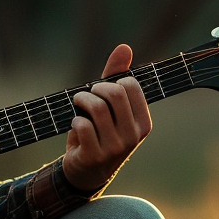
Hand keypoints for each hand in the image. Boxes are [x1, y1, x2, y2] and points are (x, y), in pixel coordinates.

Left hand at [63, 44, 151, 193]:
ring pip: (96, 108)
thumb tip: (124, 47)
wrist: (86, 171)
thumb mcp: (111, 106)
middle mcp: (133, 136)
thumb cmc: (100, 132)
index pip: (130, 85)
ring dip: (81, 100)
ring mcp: (114, 148)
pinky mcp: (94, 155)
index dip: (111, 83)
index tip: (103, 91)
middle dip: (94, 89)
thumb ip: (116, 76)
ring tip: (78, 104)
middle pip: (113, 93)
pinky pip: (82, 125)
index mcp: (143, 123)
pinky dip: (74, 120)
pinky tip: (76, 126)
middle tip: (86, 95)